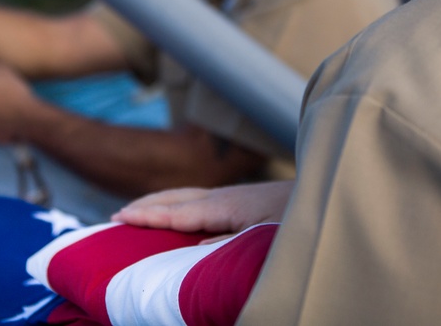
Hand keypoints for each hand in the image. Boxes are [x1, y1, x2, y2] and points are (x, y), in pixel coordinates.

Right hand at [111, 180, 292, 240]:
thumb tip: (197, 247)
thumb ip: (231, 242)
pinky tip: (178, 212)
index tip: (119, 217)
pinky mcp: (240, 199)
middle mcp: (223, 196)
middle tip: (115, 215)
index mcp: (225, 206)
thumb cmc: (298, 217)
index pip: (177, 212)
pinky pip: (198, 199)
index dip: (147, 216)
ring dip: (159, 201)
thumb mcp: (267, 235)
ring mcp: (231, 196)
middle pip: (175, 197)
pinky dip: (177, 202)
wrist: (325, 192)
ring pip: (185, 195)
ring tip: (138, 210)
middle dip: (146, 205)